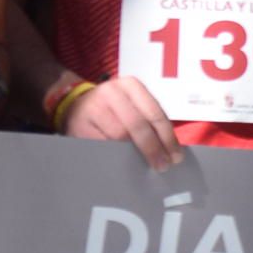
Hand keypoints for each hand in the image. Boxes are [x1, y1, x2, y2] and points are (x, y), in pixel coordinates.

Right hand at [61, 76, 182, 172]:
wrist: (76, 106)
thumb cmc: (113, 109)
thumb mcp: (132, 105)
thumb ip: (149, 121)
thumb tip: (170, 149)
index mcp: (130, 85)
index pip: (154, 113)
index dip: (167, 137)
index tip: (176, 156)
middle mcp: (112, 92)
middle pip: (138, 125)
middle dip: (153, 148)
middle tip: (163, 166)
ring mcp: (93, 108)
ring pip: (119, 136)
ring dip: (135, 155)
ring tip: (145, 167)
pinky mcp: (80, 126)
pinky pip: (103, 145)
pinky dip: (116, 157)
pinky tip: (125, 165)